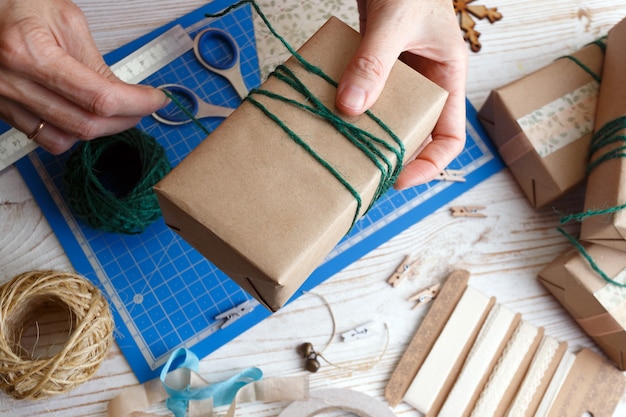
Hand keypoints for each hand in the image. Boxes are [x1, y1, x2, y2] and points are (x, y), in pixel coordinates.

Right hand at [0, 0, 168, 153]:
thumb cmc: (18, 4)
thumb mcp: (65, 19)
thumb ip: (96, 62)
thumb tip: (123, 94)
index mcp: (29, 53)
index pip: (99, 98)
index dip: (136, 103)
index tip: (154, 100)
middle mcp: (12, 82)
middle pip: (85, 124)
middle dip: (125, 120)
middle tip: (142, 107)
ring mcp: (4, 100)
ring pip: (67, 139)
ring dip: (101, 130)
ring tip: (116, 112)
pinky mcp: (3, 110)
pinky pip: (45, 139)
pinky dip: (73, 133)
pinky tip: (85, 115)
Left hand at [336, 0, 467, 188]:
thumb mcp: (393, 22)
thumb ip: (373, 62)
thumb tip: (350, 108)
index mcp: (447, 78)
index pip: (451, 137)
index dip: (431, 164)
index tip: (399, 178)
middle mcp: (424, 82)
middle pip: (414, 132)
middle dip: (392, 153)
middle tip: (361, 168)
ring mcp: (397, 76)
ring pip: (386, 117)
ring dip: (366, 131)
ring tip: (340, 145)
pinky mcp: (373, 67)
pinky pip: (363, 95)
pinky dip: (347, 105)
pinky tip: (326, 112)